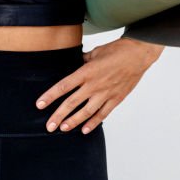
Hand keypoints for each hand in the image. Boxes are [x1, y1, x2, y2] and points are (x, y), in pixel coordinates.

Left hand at [35, 37, 163, 134]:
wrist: (139, 54)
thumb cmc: (118, 50)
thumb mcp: (96, 52)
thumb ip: (84, 60)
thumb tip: (75, 63)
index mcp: (87, 71)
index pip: (64, 86)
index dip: (50, 96)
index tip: (40, 104)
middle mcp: (94, 85)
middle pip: (71, 103)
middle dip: (58, 116)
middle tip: (48, 126)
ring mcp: (105, 93)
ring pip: (86, 112)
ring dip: (73, 121)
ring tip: (63, 129)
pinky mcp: (116, 99)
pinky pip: (102, 114)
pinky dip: (93, 123)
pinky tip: (84, 129)